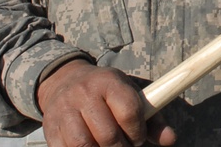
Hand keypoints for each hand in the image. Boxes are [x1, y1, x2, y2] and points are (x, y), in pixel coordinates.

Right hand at [37, 59, 176, 146]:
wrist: (65, 81)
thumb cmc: (106, 93)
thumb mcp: (130, 95)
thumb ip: (153, 119)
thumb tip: (171, 139)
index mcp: (109, 81)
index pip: (129, 111)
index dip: (138, 132)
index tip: (138, 138)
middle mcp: (84, 93)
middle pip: (107, 134)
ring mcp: (64, 110)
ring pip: (84, 145)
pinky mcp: (50, 127)